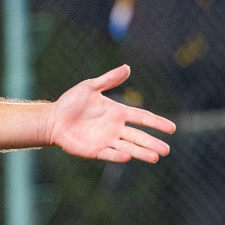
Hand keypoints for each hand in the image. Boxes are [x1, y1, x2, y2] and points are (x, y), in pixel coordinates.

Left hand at [47, 65, 174, 162]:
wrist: (52, 119)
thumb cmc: (70, 103)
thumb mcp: (89, 87)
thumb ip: (108, 79)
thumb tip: (127, 67)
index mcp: (118, 113)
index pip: (142, 118)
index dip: (157, 123)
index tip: (172, 128)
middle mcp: (116, 128)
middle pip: (139, 136)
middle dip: (153, 143)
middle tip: (167, 150)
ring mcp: (107, 141)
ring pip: (128, 148)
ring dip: (141, 152)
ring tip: (155, 157)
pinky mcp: (95, 151)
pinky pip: (109, 154)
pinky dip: (118, 156)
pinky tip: (128, 157)